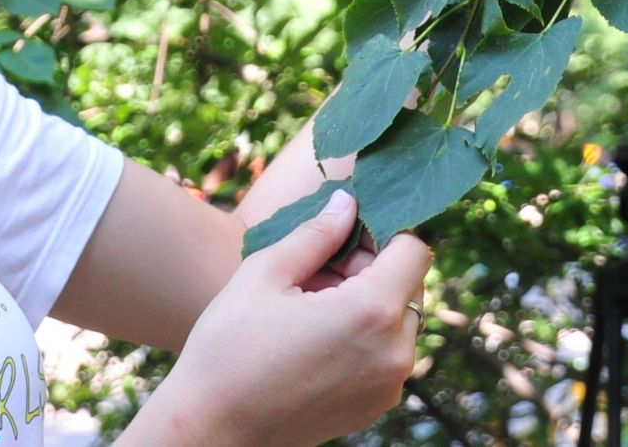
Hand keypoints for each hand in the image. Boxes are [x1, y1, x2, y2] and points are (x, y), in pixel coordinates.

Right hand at [131, 193, 430, 446]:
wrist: (212, 427)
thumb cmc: (229, 346)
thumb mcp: (265, 273)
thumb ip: (316, 234)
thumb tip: (347, 203)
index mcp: (371, 312)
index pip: (414, 250)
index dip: (379, 235)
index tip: (340, 241)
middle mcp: (394, 353)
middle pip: (408, 286)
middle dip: (370, 270)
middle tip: (313, 275)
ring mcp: (388, 386)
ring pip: (398, 322)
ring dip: (366, 305)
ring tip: (309, 310)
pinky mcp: (375, 407)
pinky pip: (386, 356)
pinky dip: (362, 339)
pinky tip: (313, 341)